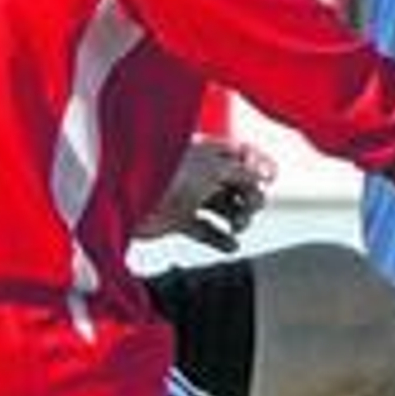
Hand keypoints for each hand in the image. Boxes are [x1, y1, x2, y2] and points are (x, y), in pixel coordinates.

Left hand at [138, 136, 274, 252]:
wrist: (126, 199)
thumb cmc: (167, 174)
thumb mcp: (213, 168)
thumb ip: (243, 172)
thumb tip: (263, 178)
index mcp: (205, 150)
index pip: (242, 154)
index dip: (259, 166)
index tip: (268, 178)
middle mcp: (198, 171)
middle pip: (238, 184)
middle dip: (251, 197)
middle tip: (249, 209)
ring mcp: (188, 196)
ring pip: (226, 208)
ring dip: (239, 218)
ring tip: (238, 228)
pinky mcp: (178, 220)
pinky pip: (207, 230)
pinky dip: (221, 239)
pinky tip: (231, 245)